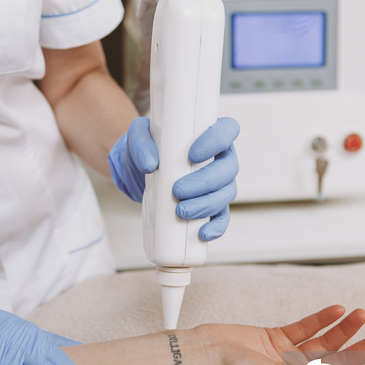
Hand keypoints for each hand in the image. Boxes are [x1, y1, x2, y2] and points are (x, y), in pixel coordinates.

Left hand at [108, 116, 239, 240]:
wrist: (137, 172)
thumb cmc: (146, 148)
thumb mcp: (136, 137)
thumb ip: (141, 143)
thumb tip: (149, 163)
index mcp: (209, 135)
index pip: (227, 130)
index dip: (217, 141)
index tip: (192, 155)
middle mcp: (220, 159)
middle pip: (228, 169)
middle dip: (204, 183)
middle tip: (177, 191)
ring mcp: (219, 185)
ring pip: (225, 195)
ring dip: (206, 205)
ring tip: (181, 212)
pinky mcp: (211, 207)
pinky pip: (222, 218)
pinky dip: (215, 227)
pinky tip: (202, 233)